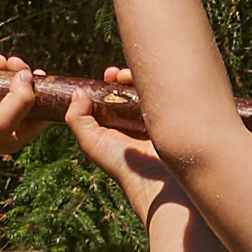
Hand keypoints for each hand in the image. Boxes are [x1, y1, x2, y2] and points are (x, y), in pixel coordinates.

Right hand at [0, 50, 48, 163]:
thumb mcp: (2, 120)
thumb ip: (22, 99)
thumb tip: (28, 76)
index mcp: (17, 134)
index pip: (42, 112)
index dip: (45, 92)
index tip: (39, 73)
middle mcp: (5, 124)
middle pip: (25, 95)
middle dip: (23, 75)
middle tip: (14, 62)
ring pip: (6, 86)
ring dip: (8, 69)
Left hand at [58, 80, 186, 209]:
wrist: (156, 179)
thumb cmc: (122, 164)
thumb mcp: (91, 142)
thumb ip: (77, 119)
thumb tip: (78, 92)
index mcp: (118, 126)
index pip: (113, 97)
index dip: (109, 84)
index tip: (108, 74)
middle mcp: (136, 121)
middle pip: (131, 90)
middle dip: (124, 77)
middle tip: (118, 73)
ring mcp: (156, 119)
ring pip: (149, 91)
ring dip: (141, 78)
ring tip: (133, 76)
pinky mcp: (173, 117)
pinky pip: (168, 95)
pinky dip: (162, 85)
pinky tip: (156, 80)